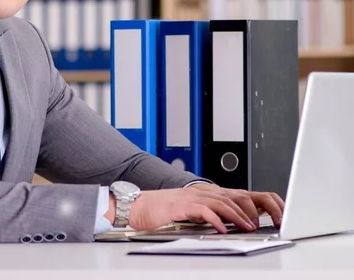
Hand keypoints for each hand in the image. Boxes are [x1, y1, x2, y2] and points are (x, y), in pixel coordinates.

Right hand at [125, 184, 283, 233]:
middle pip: (239, 195)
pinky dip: (215, 220)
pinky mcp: (182, 205)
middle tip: (273, 221)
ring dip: (239, 216)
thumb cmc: (167, 211)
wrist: (139, 206)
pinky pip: (203, 210)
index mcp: (212, 193)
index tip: (281, 215)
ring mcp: (193, 197)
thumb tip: (242, 223)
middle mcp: (205, 192)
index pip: (245, 194)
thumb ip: (217, 213)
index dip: (265, 202)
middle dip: (258, 208)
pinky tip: (223, 229)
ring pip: (224, 202)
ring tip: (250, 227)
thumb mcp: (198, 211)